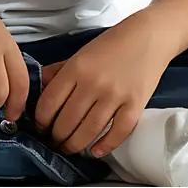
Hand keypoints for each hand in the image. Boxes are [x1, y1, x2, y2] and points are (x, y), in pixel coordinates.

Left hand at [34, 11, 170, 157]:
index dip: (41, 120)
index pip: (49, 102)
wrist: (148, 37)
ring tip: (69, 148)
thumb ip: (58, 71)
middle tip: (54, 142)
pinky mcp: (135, 105)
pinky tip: (95, 151)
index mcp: (76, 68)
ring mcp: (115, 95)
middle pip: (67, 121)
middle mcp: (93, 83)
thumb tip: (39, 89)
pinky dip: (105, 145)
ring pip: (89, 131)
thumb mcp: (80, 53)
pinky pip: (118, 133)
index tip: (40, 127)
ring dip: (75, 145)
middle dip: (56, 137)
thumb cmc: (112, 44)